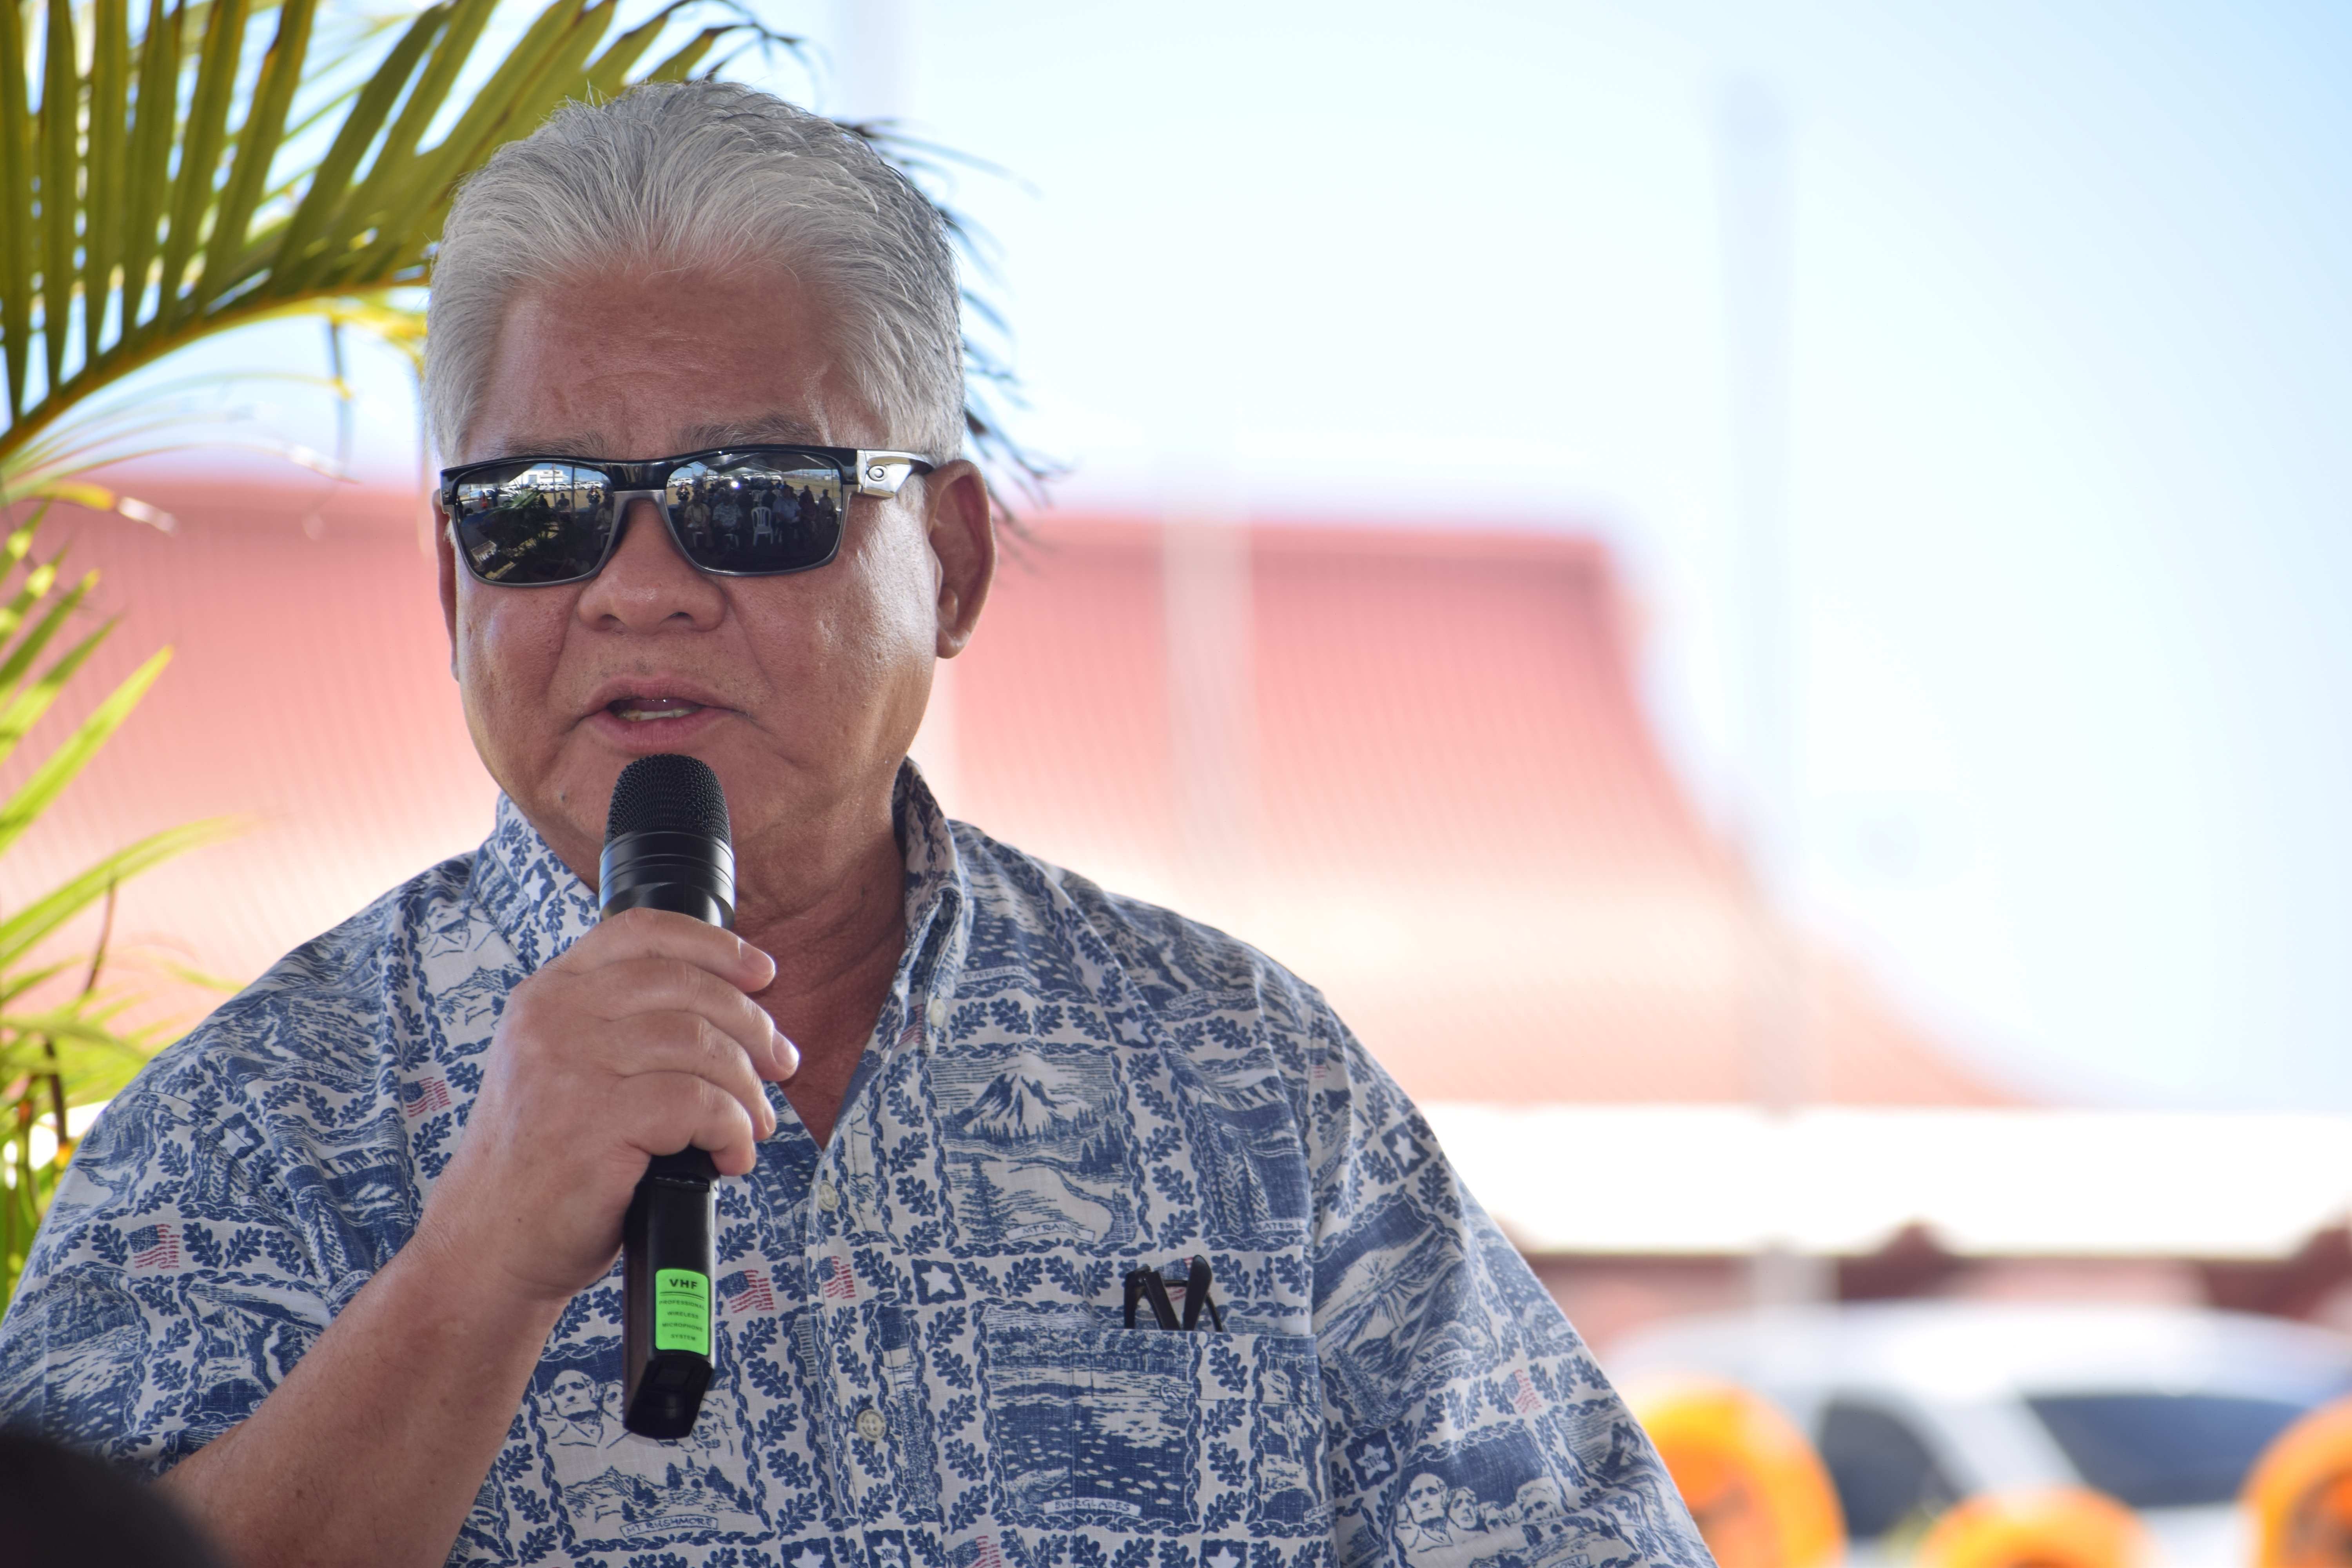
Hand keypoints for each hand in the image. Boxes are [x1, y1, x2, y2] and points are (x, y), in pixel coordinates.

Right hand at [414, 907, 797, 1305]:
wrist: (489, 1245)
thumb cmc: (543, 1164)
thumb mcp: (564, 1069)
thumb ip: (623, 1028)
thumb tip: (735, 1010)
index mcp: (548, 996)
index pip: (641, 932)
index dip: (715, 946)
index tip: (763, 973)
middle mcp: (552, 1020)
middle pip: (686, 987)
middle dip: (752, 1025)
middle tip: (780, 1064)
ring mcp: (568, 1070)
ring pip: (700, 1045)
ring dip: (746, 1088)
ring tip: (753, 1123)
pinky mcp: (593, 1125)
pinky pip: (698, 1105)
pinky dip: (732, 1130)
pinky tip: (730, 1156)